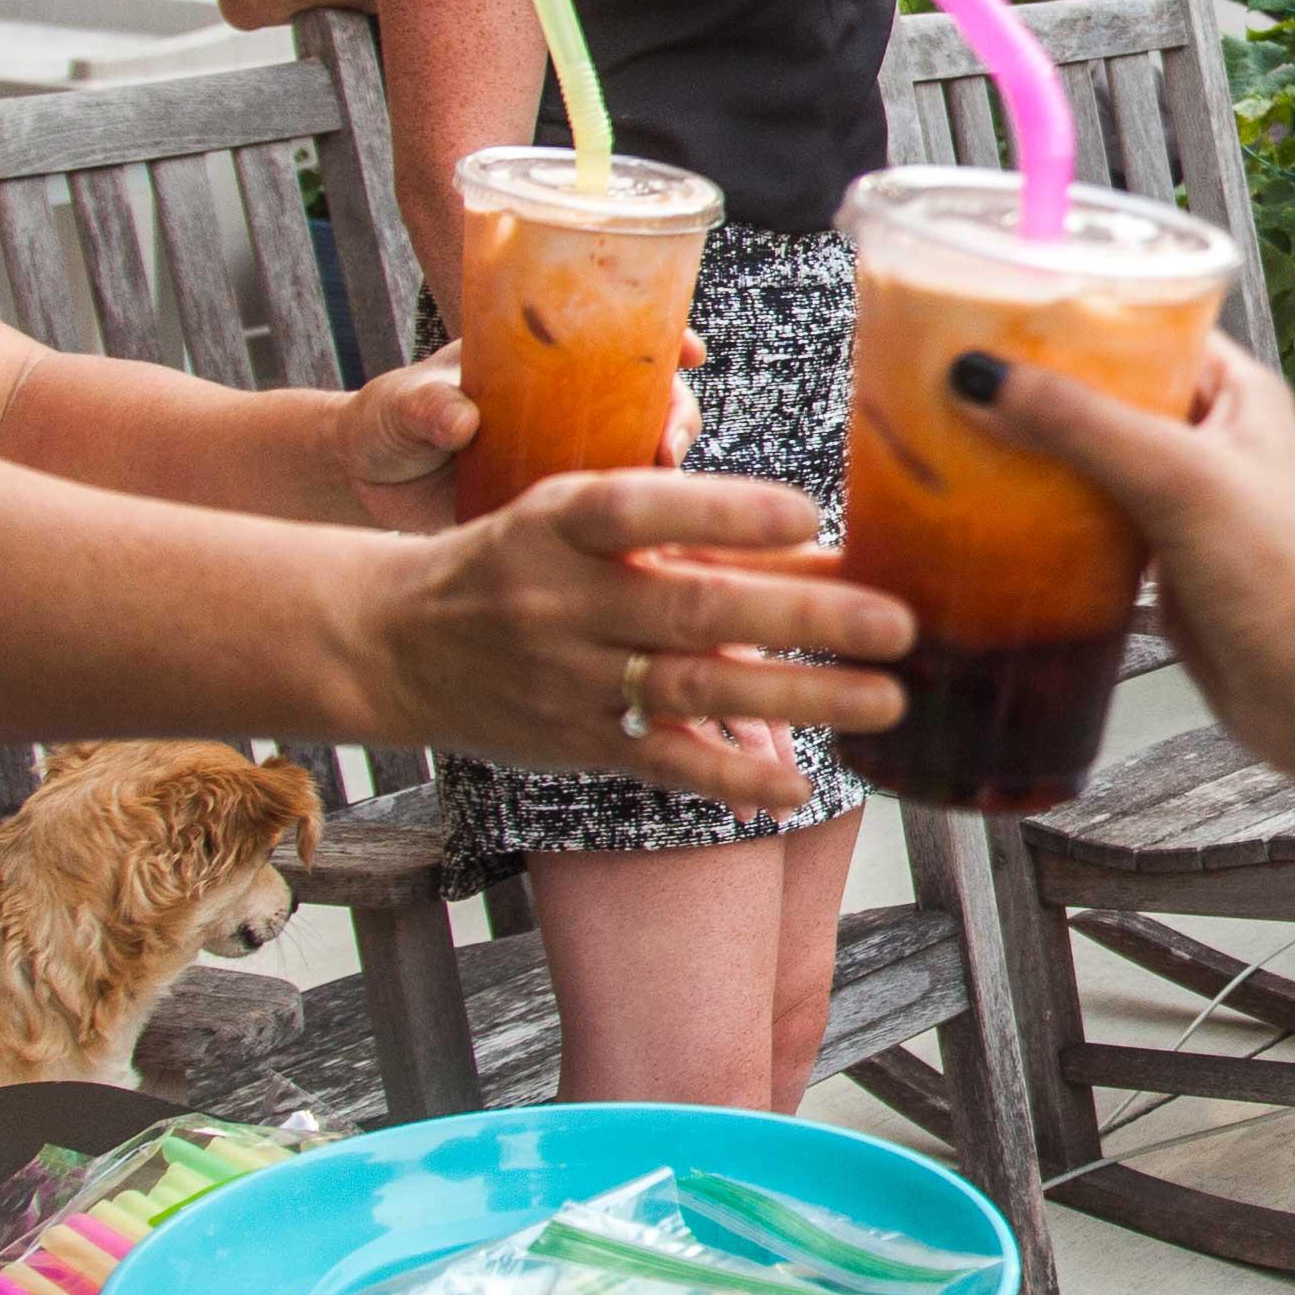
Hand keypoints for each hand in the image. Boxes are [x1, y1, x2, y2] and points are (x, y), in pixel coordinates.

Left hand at [335, 324, 711, 533]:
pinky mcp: (556, 505)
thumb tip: (462, 416)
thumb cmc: (383, 423)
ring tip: (662, 490)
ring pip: (641, 454)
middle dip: (677, 415)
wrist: (363, 486)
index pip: (617, 334)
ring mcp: (566, 453)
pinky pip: (610, 507)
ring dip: (664, 469)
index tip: (689, 351)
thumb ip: (426, 404)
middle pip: (650, 398)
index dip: (665, 337)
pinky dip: (635, 518)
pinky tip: (646, 540)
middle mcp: (566, 401)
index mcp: (537, 356)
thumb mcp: (400, 403)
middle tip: (668, 446)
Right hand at [355, 467, 912, 806]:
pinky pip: (660, 761)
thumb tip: (820, 547)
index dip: (723, 513)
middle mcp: (563, 599)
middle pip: (690, 609)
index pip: (643, 508)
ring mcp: (569, 677)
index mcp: (562, 522)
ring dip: (798, 697)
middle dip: (802, 618)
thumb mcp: (572, 518)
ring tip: (886, 698)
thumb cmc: (518, 561)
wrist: (396, 641)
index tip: (808, 516)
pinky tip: (796, 785)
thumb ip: (680, 530)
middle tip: (898, 623)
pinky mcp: (575, 742)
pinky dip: (729, 773)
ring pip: (691, 688)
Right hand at [955, 338, 1294, 780]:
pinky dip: (1044, 523)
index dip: (1072, 316)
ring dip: (1031, 459)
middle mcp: (1206, 440)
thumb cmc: (1293, 577)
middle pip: (1103, 396)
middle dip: (1035, 391)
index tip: (993, 309)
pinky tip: (990, 520)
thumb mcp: (1181, 479)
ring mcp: (1181, 505)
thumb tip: (986, 377)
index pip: (1143, 325)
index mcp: (1231, 393)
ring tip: (950, 439)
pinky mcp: (1160, 566)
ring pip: (1088, 464)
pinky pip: (1088, 528)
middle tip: (951, 378)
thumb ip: (1084, 424)